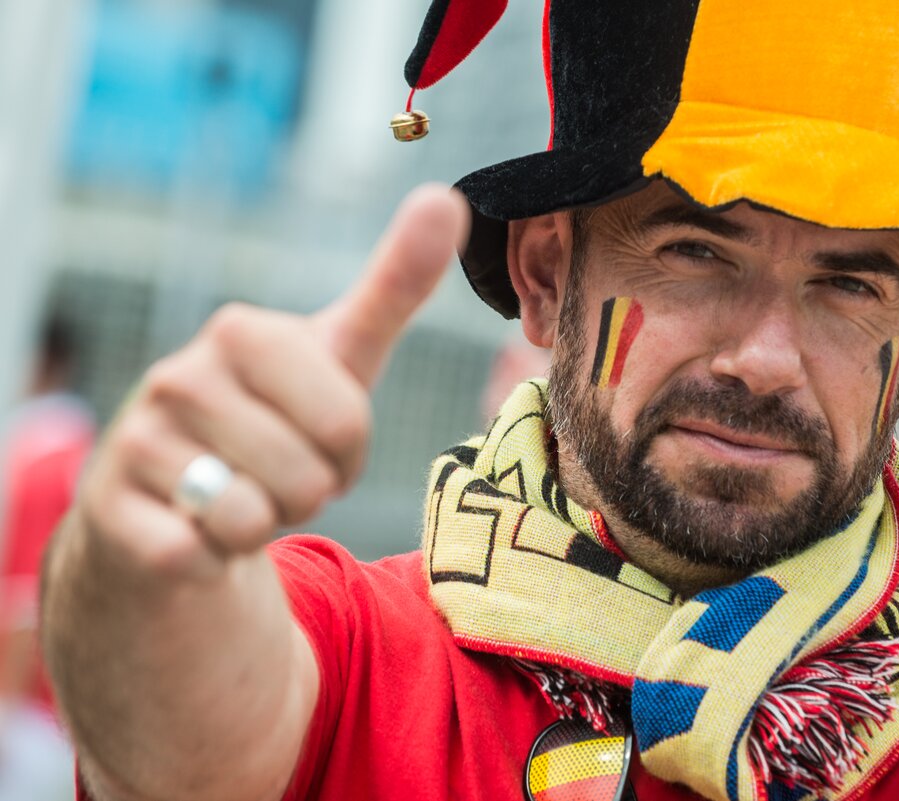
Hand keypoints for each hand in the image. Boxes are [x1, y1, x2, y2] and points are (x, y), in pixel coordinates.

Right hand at [78, 184, 469, 581]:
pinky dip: (212, 559)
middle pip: (307, 477)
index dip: (347, 451)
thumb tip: (448, 198)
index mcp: (242, 333)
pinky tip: (192, 529)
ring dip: (261, 524)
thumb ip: (394, 286)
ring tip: (238, 493)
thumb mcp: (340, 356)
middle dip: (309, 492)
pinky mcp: (110, 510)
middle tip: (277, 471)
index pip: (346, 422)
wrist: (169, 493)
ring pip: (253, 519)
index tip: (316, 434)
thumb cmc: (273, 416)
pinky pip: (198, 556)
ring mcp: (137, 441)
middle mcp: (179, 377)